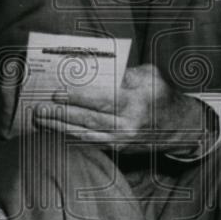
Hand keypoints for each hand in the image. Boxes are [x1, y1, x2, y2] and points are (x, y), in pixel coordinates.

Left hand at [37, 64, 216, 153]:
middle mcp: (129, 123)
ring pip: (87, 134)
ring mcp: (123, 140)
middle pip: (89, 119)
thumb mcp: (150, 75)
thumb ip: (125, 72)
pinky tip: (55, 132)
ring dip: (60, 128)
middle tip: (39, 109)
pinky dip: (71, 138)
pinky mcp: (120, 150)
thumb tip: (96, 70)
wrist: (180, 126)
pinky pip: (91, 144)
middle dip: (62, 114)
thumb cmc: (161, 93)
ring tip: (40, 121)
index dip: (78, 97)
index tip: (57, 91)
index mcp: (137, 101)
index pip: (102, 99)